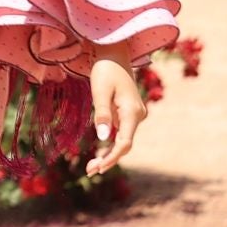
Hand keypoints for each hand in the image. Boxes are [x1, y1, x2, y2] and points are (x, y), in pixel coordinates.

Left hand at [85, 45, 147, 176]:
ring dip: (108, 154)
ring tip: (90, 167)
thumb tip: (103, 138)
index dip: (112, 157)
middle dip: (108, 159)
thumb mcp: (100, 90)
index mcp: (132, 112)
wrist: (114, 55)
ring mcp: (133, 116)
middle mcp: (137, 116)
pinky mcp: (127, 114)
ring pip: (122, 141)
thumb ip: (101, 113)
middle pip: (124, 145)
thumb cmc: (105, 70)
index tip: (98, 168)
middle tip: (89, 171)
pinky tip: (98, 154)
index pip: (125, 142)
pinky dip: (109, 144)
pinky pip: (120, 133)